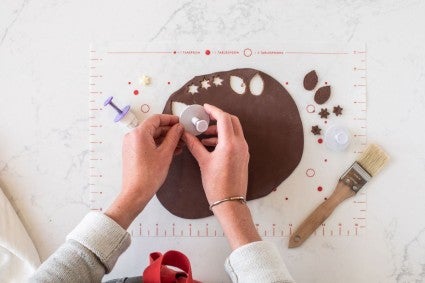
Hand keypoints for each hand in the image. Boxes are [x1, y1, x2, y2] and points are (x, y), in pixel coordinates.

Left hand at [106, 114, 182, 228]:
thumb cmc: (149, 174)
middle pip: (153, 127)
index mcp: (139, 133)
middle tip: (182, 135)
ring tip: (179, 145)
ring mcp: (131, 144)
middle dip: (169, 131)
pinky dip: (158, 145)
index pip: (156, 119)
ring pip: (151, 136)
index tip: (180, 122)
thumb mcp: (165, 153)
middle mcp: (132, 136)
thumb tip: (178, 127)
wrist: (136, 192)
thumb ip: (173, 137)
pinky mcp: (132, 152)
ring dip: (165, 139)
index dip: (170, 119)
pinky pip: (146, 144)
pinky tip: (170, 150)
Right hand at [183, 104, 249, 203]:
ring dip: (219, 129)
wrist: (230, 202)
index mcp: (230, 144)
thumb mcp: (203, 162)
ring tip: (203, 136)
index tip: (204, 108)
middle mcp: (240, 144)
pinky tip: (210, 145)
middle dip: (218, 118)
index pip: (224, 118)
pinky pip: (235, 140)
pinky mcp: (243, 156)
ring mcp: (244, 150)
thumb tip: (185, 134)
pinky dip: (224, 138)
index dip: (213, 110)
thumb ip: (194, 145)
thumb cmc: (216, 184)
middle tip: (204, 119)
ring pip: (234, 131)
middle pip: (232, 121)